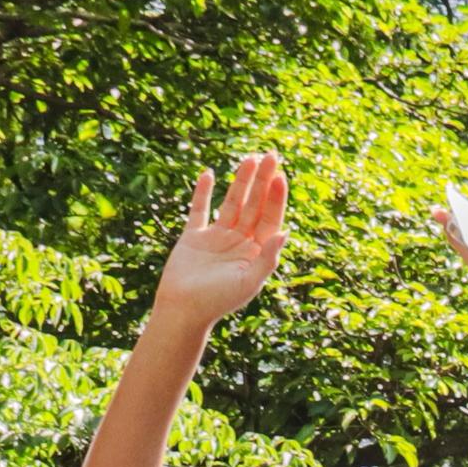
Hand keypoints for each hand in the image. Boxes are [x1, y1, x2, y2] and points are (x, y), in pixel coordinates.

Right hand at [156, 155, 287, 326]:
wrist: (182, 311)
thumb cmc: (218, 301)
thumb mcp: (248, 281)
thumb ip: (267, 258)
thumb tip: (285, 232)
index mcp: (255, 253)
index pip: (270, 219)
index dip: (275, 198)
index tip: (280, 176)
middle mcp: (239, 243)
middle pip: (255, 206)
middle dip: (263, 182)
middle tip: (272, 155)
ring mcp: (217, 238)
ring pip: (232, 203)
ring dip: (241, 182)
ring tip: (251, 159)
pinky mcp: (194, 237)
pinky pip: (199, 210)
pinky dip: (203, 193)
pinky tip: (209, 175)